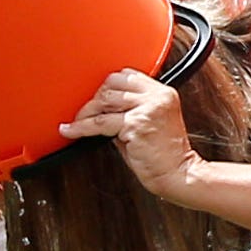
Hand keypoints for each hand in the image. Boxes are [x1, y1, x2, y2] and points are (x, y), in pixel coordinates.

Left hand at [61, 70, 206, 204]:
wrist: (179, 174)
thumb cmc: (166, 156)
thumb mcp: (150, 125)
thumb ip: (130, 113)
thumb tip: (103, 112)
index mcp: (163, 93)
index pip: (128, 76)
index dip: (108, 86)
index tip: (97, 99)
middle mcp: (157, 97)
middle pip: (114, 83)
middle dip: (96, 97)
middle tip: (84, 113)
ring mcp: (147, 109)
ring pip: (104, 100)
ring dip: (86, 112)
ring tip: (77, 123)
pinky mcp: (136, 125)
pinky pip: (100, 123)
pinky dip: (82, 127)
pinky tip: (71, 130)